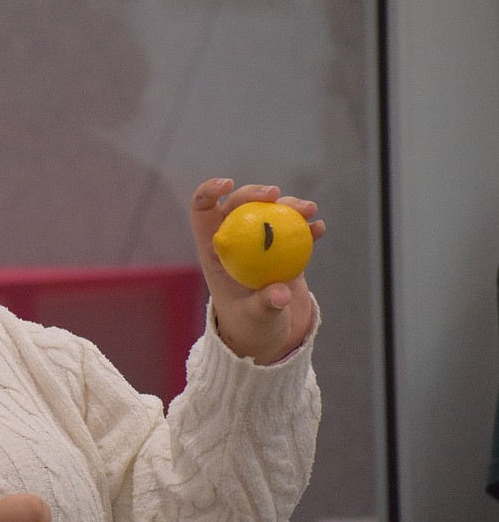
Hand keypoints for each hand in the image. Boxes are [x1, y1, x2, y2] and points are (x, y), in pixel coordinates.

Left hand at [190, 178, 325, 364]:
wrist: (271, 338)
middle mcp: (235, 242)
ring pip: (269, 212)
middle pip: (239, 205)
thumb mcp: (256, 319)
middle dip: (255, 193)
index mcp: (215, 252)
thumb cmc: (252, 329)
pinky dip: (306, 227)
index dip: (210, 191)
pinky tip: (318, 228)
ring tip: (309, 210)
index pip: (203, 212)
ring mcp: (259, 245)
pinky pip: (293, 231)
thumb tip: (280, 294)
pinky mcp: (282, 251)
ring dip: (288, 205)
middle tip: (276, 195)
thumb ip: (265, 305)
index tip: (228, 184)